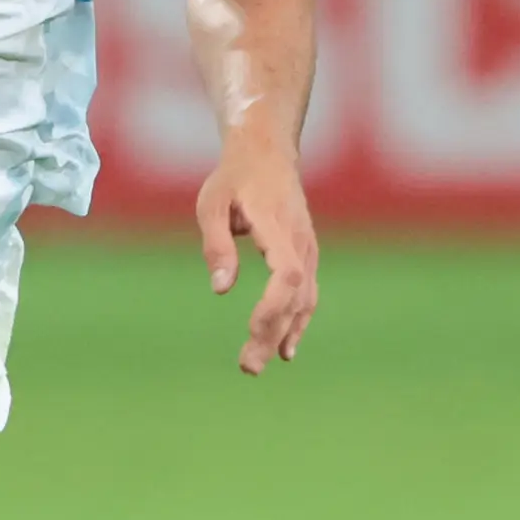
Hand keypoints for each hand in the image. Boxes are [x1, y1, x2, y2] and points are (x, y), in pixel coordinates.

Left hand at [196, 137, 317, 375]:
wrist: (267, 152)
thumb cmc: (234, 178)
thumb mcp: (212, 203)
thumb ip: (216, 245)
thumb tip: (221, 289)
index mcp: (276, 225)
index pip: (287, 273)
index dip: (274, 305)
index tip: (252, 330)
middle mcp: (299, 241)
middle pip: (294, 297)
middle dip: (272, 333)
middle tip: (247, 367)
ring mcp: (307, 249)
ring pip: (302, 301)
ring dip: (281, 335)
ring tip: (255, 365)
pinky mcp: (305, 255)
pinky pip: (306, 296)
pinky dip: (296, 324)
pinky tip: (284, 350)